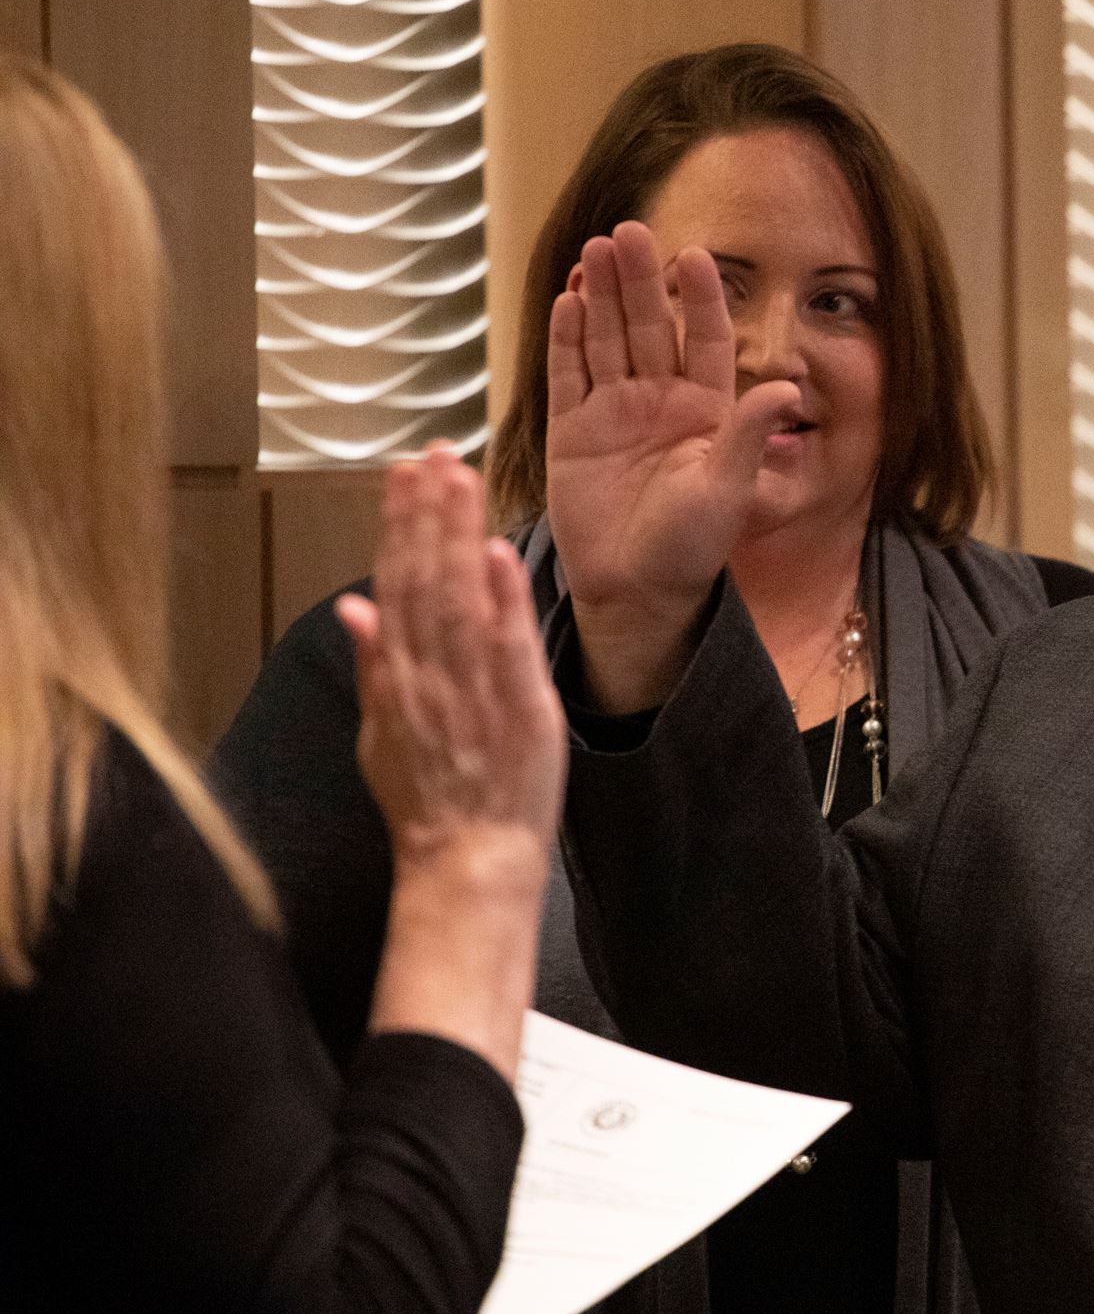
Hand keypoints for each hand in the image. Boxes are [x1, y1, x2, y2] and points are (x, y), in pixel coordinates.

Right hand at [339, 446, 562, 1075]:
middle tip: (432, 452)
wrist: (467, 861)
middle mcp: (430, 673)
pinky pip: (507, 645)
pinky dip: (502, 599)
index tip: (404, 472)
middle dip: (426, 511)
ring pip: (460, 598)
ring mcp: (474, 689)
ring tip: (459, 476)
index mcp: (398, 675)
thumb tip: (353, 604)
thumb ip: (374, 665)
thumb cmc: (429, 802)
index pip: (396, 582)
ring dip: (459, 534)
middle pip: (424, 577)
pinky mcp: (519, 707)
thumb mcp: (381, 734)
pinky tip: (498, 551)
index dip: (399, 524)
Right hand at [544, 221, 801, 709]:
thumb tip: (787, 389)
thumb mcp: (729, 489)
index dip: (702, 298)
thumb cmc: (692, 547)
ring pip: (608, 340)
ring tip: (597, 250)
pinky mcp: (572, 431)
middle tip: (629, 231)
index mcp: (706, 411)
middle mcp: (660, 401)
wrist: (636, 591)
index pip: (706, 339)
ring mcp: (614, 412)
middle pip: (650, 327)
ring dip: (602, 296)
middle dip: (641, 280)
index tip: (695, 255)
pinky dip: (567, 338)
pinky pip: (568, 374)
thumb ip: (750, 435)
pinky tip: (568, 298)